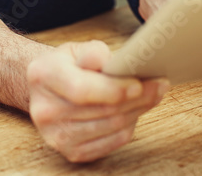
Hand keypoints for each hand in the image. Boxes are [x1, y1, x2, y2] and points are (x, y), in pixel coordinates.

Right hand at [27, 40, 167, 161]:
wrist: (48, 89)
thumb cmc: (68, 65)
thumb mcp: (77, 48)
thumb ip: (95, 53)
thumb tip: (119, 64)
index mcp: (43, 76)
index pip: (81, 90)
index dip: (113, 89)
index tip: (138, 84)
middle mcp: (44, 110)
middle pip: (101, 110)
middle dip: (136, 98)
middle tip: (159, 85)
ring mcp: (56, 136)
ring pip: (111, 127)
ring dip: (137, 111)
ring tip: (153, 95)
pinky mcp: (71, 152)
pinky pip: (112, 142)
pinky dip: (129, 126)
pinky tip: (136, 111)